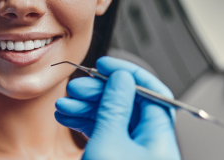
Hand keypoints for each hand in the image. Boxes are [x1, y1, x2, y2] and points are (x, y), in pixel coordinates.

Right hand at [55, 57, 180, 158]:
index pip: (150, 93)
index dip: (126, 74)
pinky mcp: (117, 158)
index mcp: (159, 137)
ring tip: (64, 105)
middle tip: (76, 87)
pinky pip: (103, 134)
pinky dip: (85, 124)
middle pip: (127, 104)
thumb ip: (114, 109)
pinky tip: (67, 117)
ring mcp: (133, 152)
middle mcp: (149, 143)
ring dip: (86, 108)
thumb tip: (121, 79)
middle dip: (98, 92)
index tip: (105, 65)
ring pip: (111, 119)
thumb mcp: (109, 142)